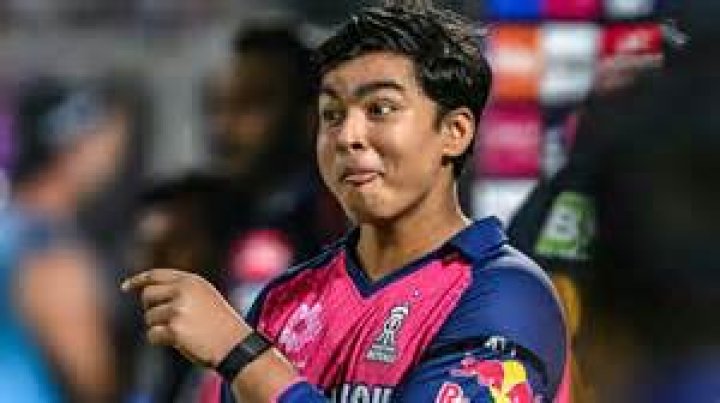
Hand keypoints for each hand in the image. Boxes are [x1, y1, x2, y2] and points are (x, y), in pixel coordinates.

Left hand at [122, 269, 248, 367]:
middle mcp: (184, 290)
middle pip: (147, 296)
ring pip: (149, 318)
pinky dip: (161, 341)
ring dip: (160, 328)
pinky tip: (180, 342)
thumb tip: (148, 295)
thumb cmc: (220, 325)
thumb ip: (181, 291)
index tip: (125, 287)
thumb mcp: (205, 297)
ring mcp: (179, 309)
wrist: (236, 345)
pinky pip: (153, 335)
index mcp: (192, 280)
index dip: (139, 280)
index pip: (157, 275)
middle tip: (164, 320)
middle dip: (150, 309)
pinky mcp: (175, 329)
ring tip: (183, 332)